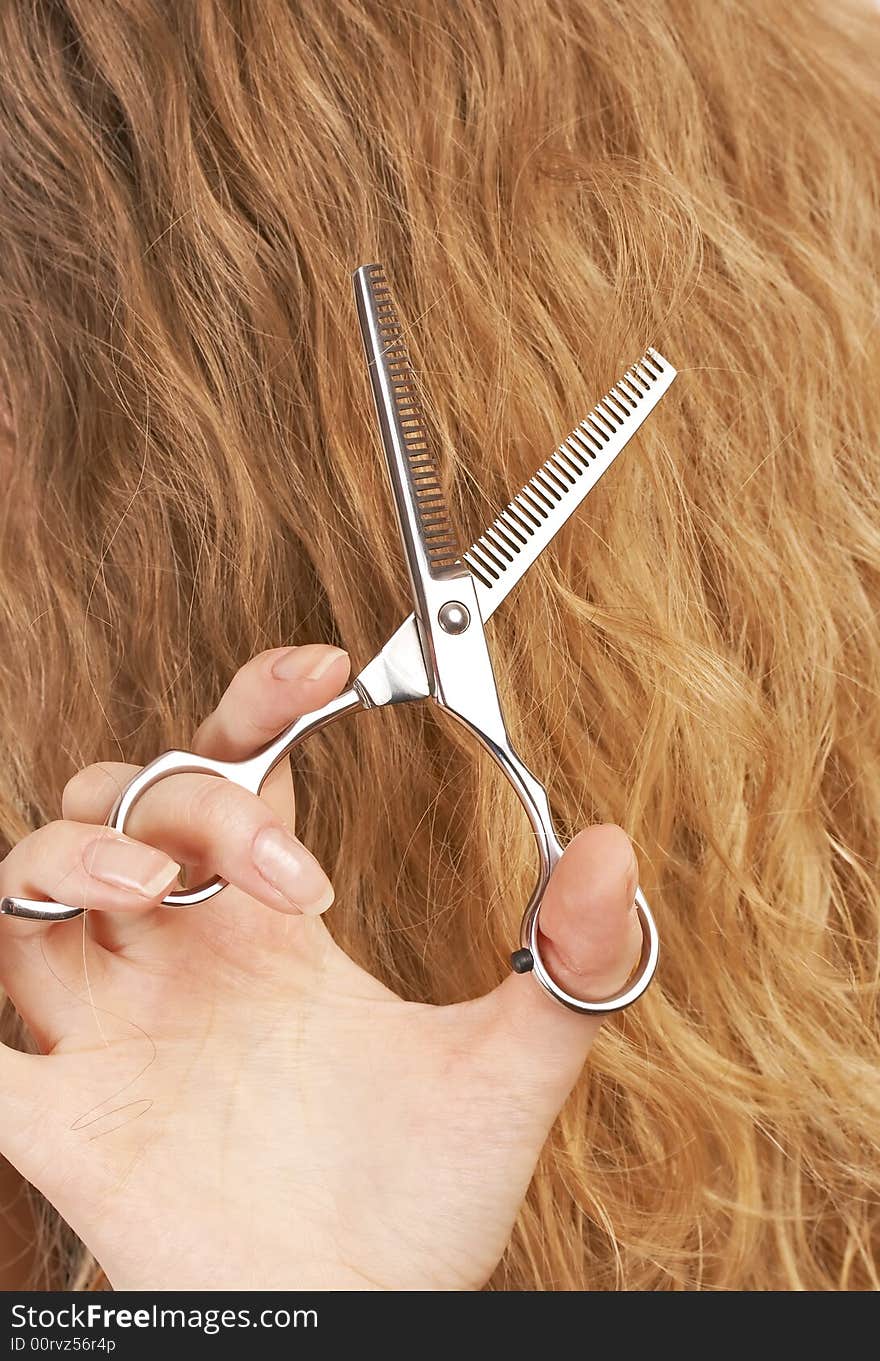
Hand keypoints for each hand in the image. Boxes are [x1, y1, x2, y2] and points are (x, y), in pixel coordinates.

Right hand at [0, 644, 641, 1290]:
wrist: (365, 1323)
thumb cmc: (426, 1204)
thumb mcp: (508, 1069)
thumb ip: (569, 965)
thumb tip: (613, 848)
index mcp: (272, 929)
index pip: (233, 764)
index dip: (261, 698)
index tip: (327, 667)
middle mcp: (182, 959)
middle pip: (128, 804)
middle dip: (193, 802)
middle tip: (292, 871)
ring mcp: (112, 1031)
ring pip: (28, 877)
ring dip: (73, 851)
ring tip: (160, 893)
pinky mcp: (63, 1118)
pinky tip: (21, 989)